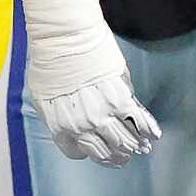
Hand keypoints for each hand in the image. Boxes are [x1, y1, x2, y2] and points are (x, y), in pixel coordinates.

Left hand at [30, 60, 159, 165]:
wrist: (65, 39)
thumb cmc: (50, 61)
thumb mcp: (42, 95)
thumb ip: (57, 112)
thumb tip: (70, 119)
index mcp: (60, 127)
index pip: (78, 153)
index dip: (88, 151)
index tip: (95, 149)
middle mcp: (82, 126)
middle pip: (104, 152)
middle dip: (115, 156)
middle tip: (123, 156)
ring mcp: (103, 114)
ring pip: (123, 141)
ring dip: (133, 146)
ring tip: (139, 147)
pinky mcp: (121, 100)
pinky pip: (139, 121)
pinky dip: (148, 130)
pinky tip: (153, 135)